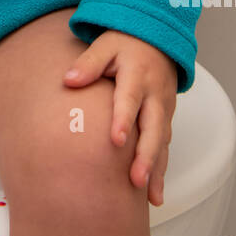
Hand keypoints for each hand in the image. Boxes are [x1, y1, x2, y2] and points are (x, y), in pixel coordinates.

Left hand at [63, 30, 176, 206]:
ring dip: (157, 169)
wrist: (158, 39)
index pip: (129, 99)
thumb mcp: (105, 45)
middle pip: (152, 128)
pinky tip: (155, 193)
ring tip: (151, 196)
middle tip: (135, 180)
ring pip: (162, 142)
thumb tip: (69, 80)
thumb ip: (88, 63)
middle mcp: (155, 95)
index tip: (116, 141)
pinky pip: (165, 146)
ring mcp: (163, 109)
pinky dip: (162, 170)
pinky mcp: (166, 119)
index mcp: (137, 75)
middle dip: (145, 156)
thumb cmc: (126, 44)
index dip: (123, 119)